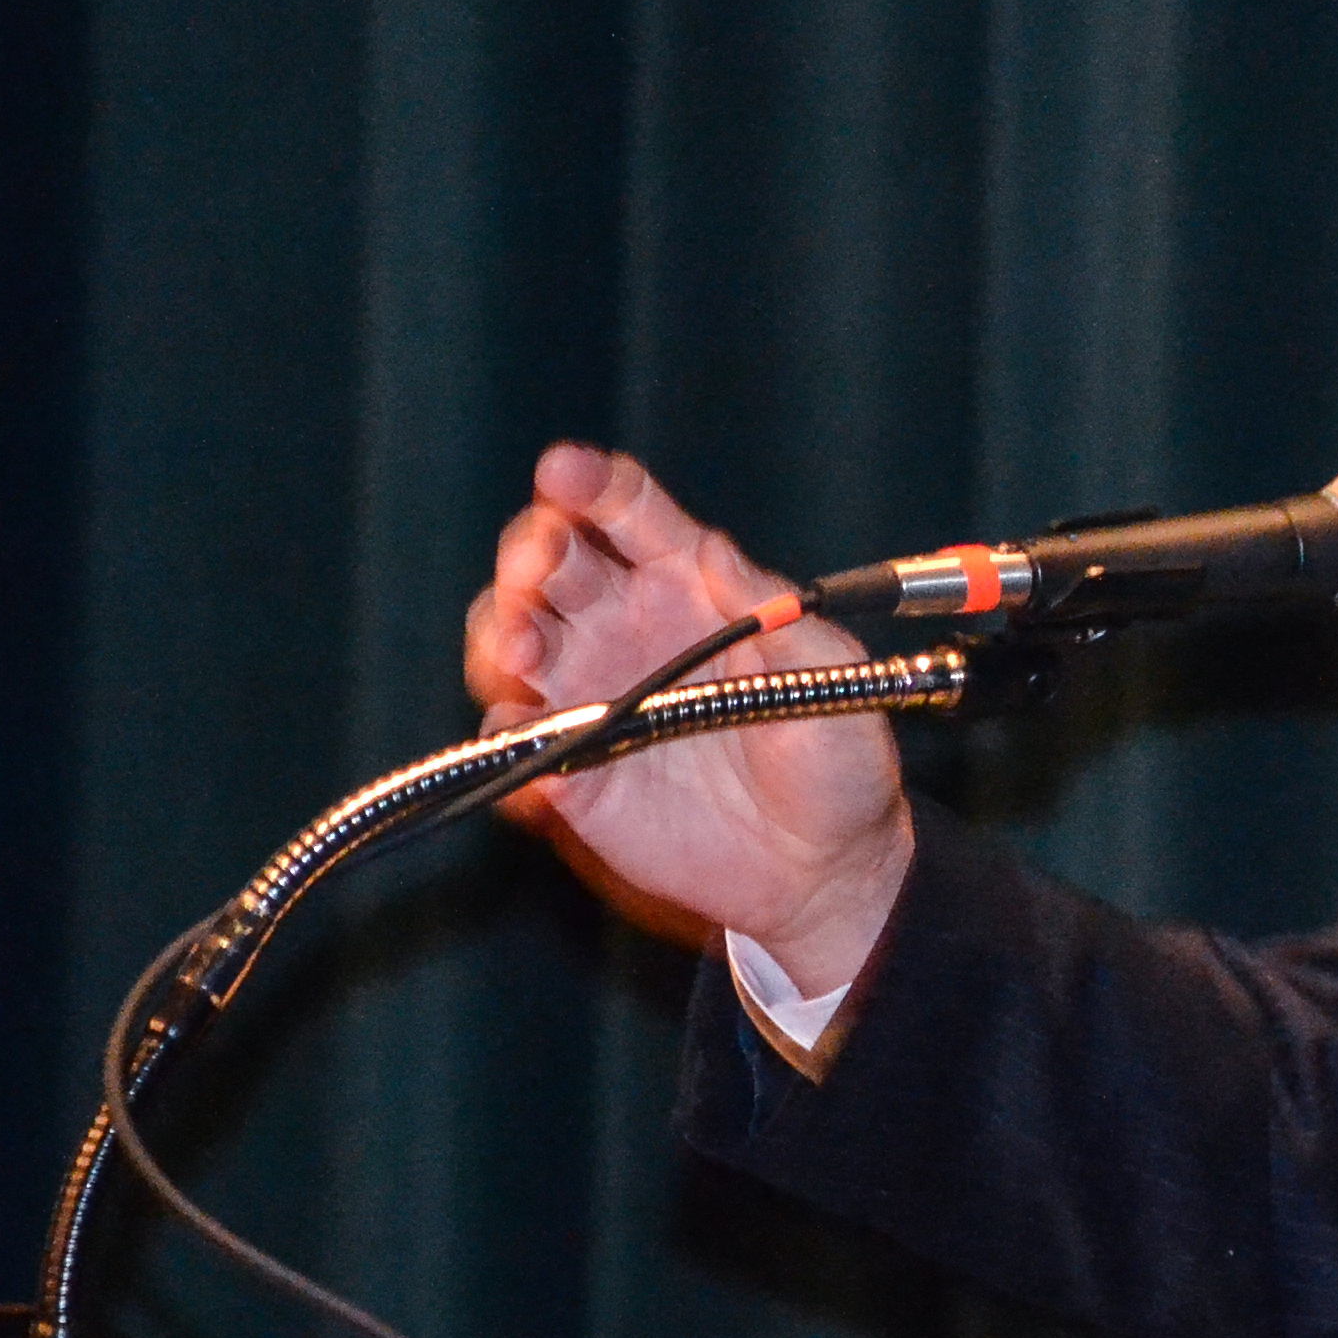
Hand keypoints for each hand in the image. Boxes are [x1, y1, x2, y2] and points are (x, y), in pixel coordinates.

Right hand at [460, 443, 914, 986]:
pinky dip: (508, 735)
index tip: (564, 472)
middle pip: (552, 566)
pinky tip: (530, 739)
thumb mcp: (826, 672)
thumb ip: (772, 612)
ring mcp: (596, 696)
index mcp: (688, 586)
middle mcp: (628, 628)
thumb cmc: (836, 757)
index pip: (628, 514)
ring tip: (520, 650)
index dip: (590, 484)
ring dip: (500, 634)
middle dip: (529, 553)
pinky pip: (519, 741)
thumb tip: (715, 553)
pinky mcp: (577, 769)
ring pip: (514, 639)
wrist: (823, 866)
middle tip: (537, 570)